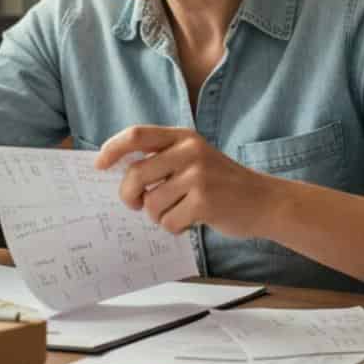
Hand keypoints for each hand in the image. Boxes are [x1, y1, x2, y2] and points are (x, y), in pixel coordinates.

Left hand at [94, 126, 277, 238]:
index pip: (137, 135)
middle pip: (135, 174)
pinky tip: (190, 221)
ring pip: (151, 204)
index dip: (112, 149)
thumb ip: (163, 159)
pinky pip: (168, 221)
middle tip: (135, 204)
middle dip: (128, 196)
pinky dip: (174, 228)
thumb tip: (117, 171)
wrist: (264, 201)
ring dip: (157, 216)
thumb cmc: (222, 184)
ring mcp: (198, 176)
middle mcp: (190, 151)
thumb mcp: (196, 158)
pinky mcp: (204, 201)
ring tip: (176, 213)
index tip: (99, 165)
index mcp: (184, 137)